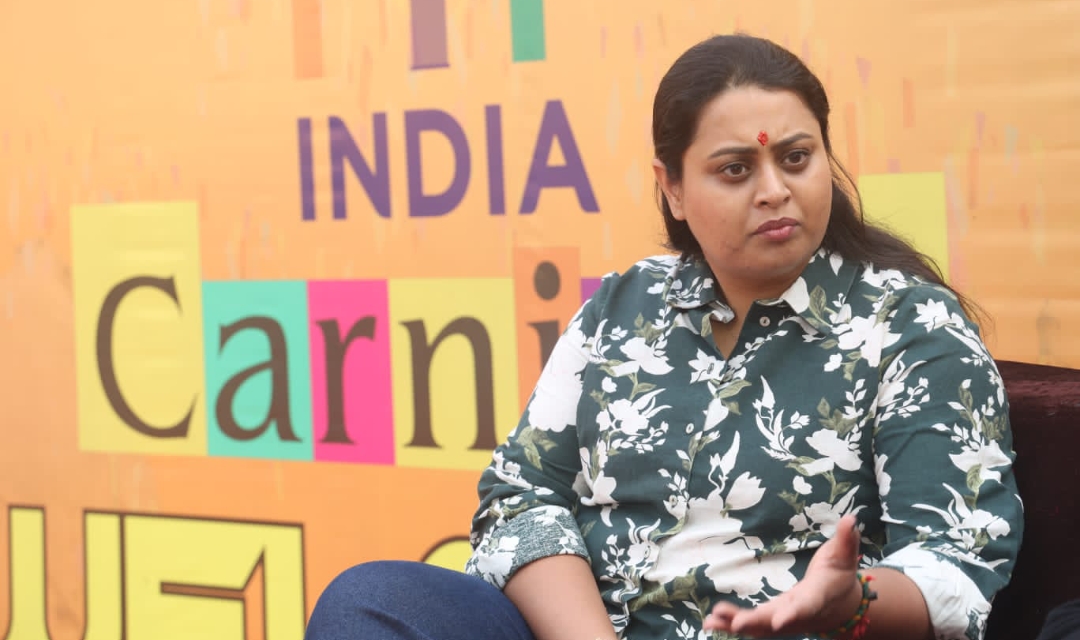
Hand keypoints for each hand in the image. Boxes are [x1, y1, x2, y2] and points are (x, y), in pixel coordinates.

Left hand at [703, 514, 863, 637]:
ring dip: (735, 624)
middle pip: (775, 621)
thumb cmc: (839, 577)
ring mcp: (784, 621)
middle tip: (735, 624)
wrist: (840, 607)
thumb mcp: (844, 556)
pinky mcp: (772, 621)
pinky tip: (711, 622)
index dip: (793, 614)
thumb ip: (846, 539)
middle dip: (755, 622)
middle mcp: (798, 614)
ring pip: (759, 627)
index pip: (805, 606)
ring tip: (711, 622)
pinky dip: (731, 624)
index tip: (779, 620)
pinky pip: (751, 626)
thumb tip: (851, 517)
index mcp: (817, 596)